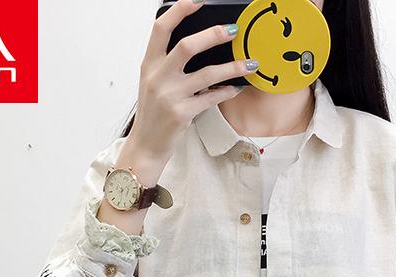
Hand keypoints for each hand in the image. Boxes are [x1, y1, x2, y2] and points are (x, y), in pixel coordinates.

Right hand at [130, 0, 256, 163]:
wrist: (146, 144)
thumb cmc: (153, 113)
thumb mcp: (153, 82)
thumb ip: (168, 63)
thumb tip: (198, 44)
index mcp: (149, 64)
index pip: (161, 28)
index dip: (180, 10)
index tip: (198, 0)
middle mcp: (158, 77)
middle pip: (187, 46)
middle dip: (214, 35)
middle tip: (233, 30)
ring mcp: (170, 96)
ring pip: (206, 73)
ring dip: (232, 67)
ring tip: (249, 63)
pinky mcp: (182, 113)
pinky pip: (211, 97)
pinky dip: (226, 91)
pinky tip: (236, 87)